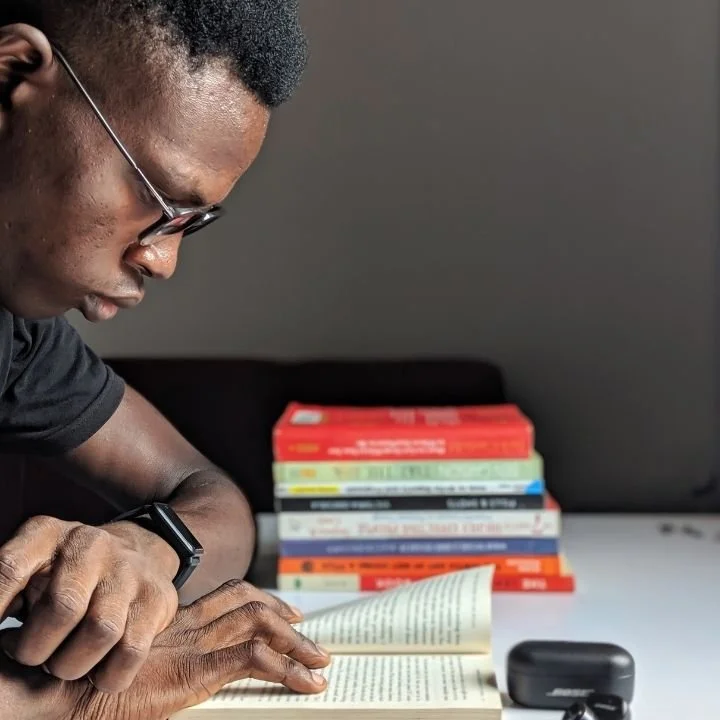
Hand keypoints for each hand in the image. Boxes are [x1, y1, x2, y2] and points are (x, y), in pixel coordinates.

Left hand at [0, 515, 178, 692]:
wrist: (137, 553)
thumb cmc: (65, 574)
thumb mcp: (29, 568)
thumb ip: (5, 591)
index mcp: (47, 535)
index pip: (10, 567)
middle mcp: (91, 545)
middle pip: (63, 606)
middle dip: (37, 649)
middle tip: (34, 657)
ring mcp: (129, 570)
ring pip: (101, 631)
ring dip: (73, 665)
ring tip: (64, 664)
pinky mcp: (157, 597)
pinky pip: (132, 650)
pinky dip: (108, 675)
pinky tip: (97, 671)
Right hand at [63, 580, 329, 719]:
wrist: (58, 692)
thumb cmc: (83, 685)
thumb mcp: (128, 664)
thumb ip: (156, 661)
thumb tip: (171, 675)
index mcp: (173, 622)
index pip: (227, 595)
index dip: (261, 599)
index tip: (283, 611)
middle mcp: (188, 625)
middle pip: (249, 602)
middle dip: (283, 612)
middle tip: (306, 627)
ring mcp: (194, 646)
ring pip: (259, 624)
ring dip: (296, 641)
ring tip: (319, 660)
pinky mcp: (195, 672)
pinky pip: (255, 660)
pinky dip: (288, 669)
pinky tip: (306, 684)